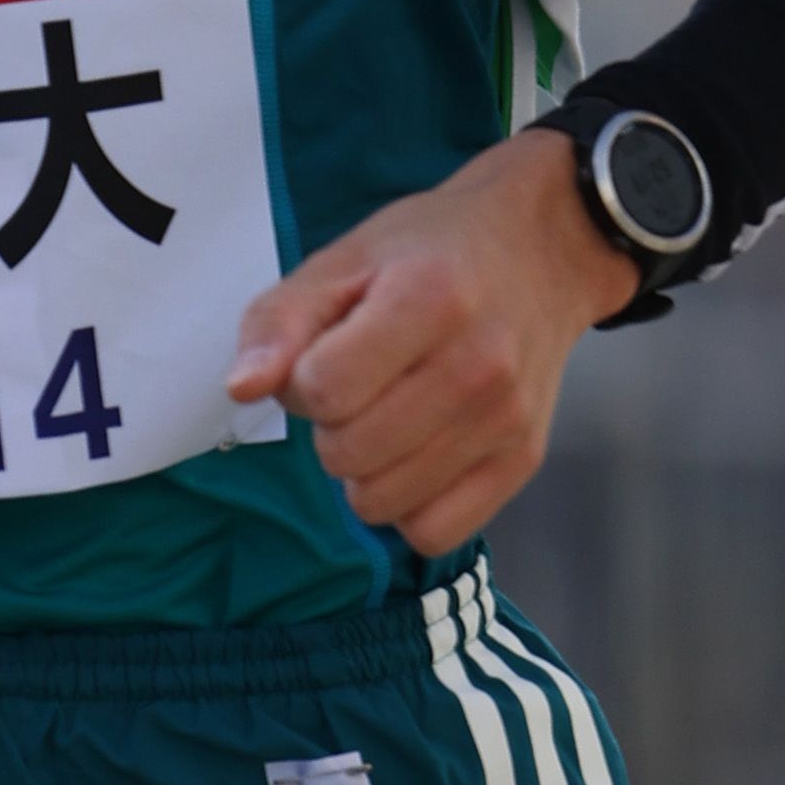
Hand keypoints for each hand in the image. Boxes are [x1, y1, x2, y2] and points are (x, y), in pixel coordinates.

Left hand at [229, 129, 626, 553]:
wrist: (542, 251)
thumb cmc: (431, 253)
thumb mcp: (344, 260)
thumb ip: (280, 321)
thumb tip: (242, 389)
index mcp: (428, 300)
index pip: (322, 391)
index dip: (303, 381)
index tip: (329, 354)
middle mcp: (478, 365)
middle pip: (348, 455)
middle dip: (330, 426)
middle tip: (360, 386)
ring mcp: (507, 419)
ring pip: (383, 503)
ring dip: (364, 472)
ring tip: (388, 418)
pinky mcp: (524, 459)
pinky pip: (434, 532)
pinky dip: (408, 507)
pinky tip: (413, 458)